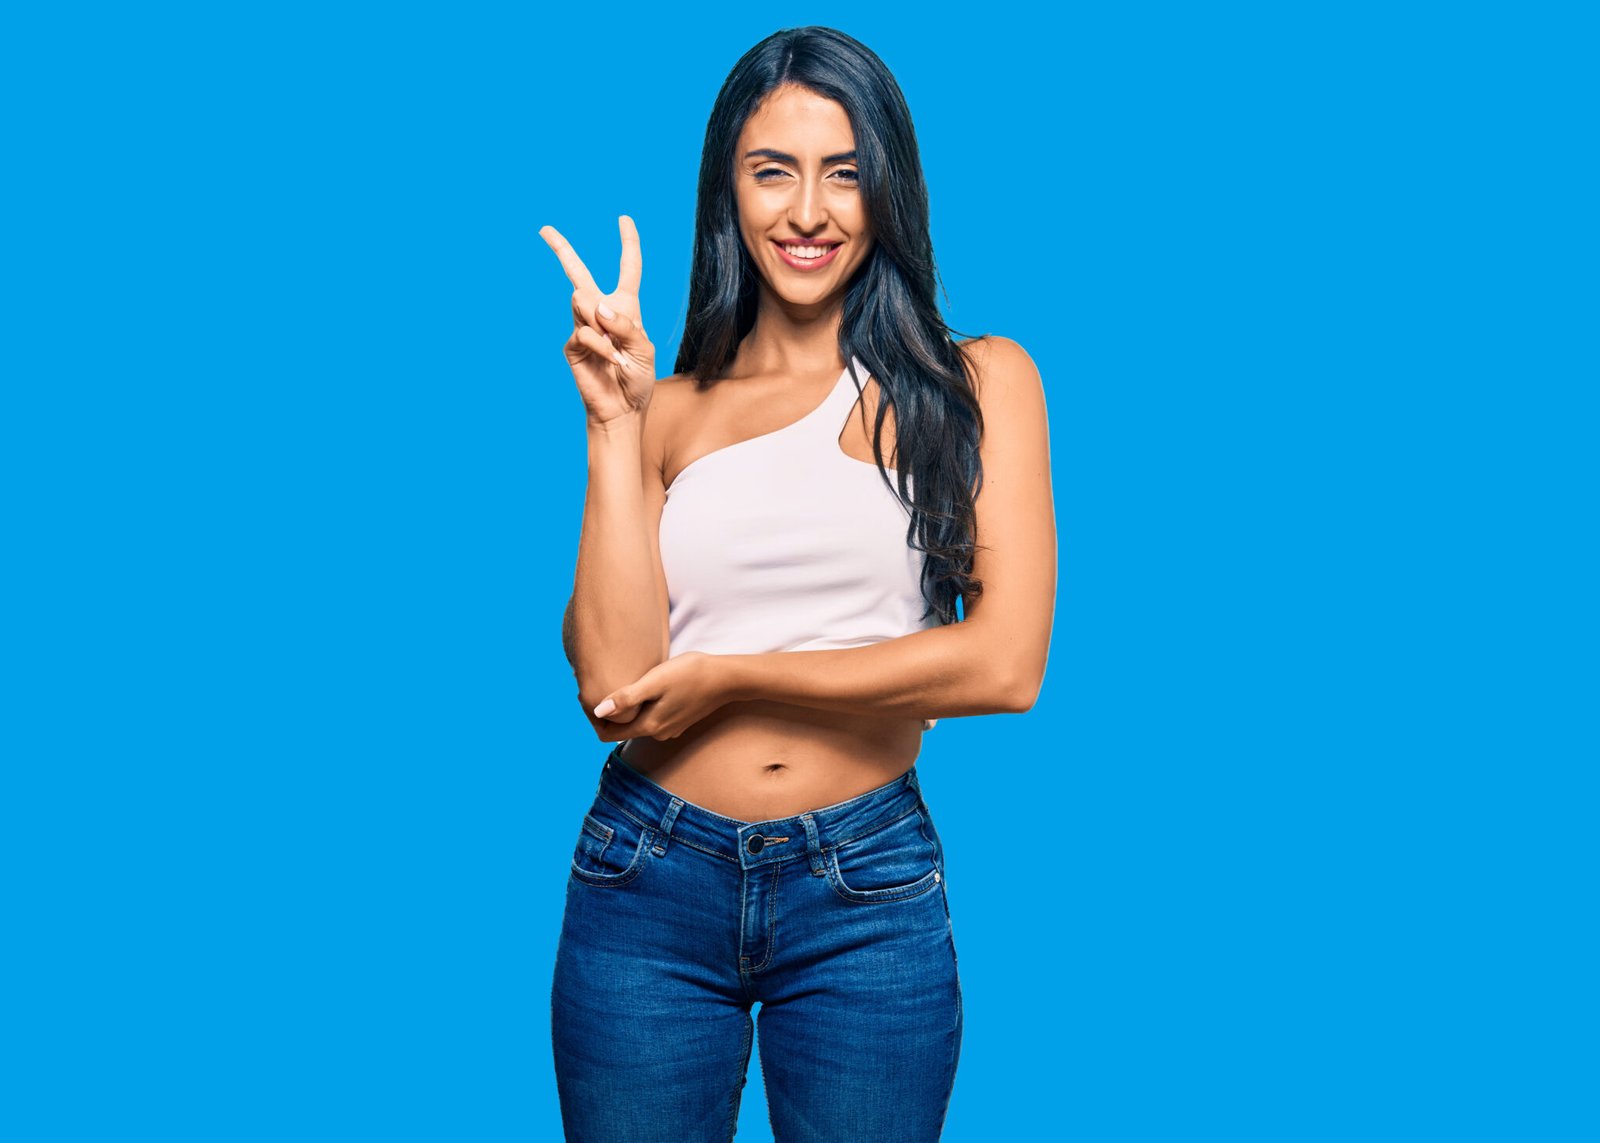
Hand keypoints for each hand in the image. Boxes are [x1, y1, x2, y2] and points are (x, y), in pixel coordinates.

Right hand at [538, 215, 656, 427]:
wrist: (622, 409)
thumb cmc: (637, 379)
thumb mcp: (643, 350)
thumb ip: (625, 325)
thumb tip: (596, 305)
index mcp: (625, 307)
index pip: (628, 269)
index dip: (628, 244)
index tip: (624, 220)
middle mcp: (601, 312)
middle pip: (579, 274)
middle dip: (561, 250)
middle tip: (544, 230)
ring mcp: (583, 327)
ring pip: (584, 303)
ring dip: (603, 324)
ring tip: (616, 352)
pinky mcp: (573, 345)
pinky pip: (585, 332)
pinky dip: (602, 347)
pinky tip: (610, 362)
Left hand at [590, 652, 732, 741]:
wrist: (726, 678)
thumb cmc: (690, 674)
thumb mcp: (655, 682)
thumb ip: (627, 698)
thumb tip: (598, 712)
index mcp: (649, 726)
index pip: (608, 734)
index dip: (594, 718)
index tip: (587, 696)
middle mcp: (658, 733)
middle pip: (622, 729)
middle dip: (609, 712)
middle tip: (598, 684)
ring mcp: (670, 728)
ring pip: (638, 722)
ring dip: (628, 708)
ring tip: (621, 682)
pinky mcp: (679, 720)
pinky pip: (653, 716)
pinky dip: (644, 706)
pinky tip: (646, 687)